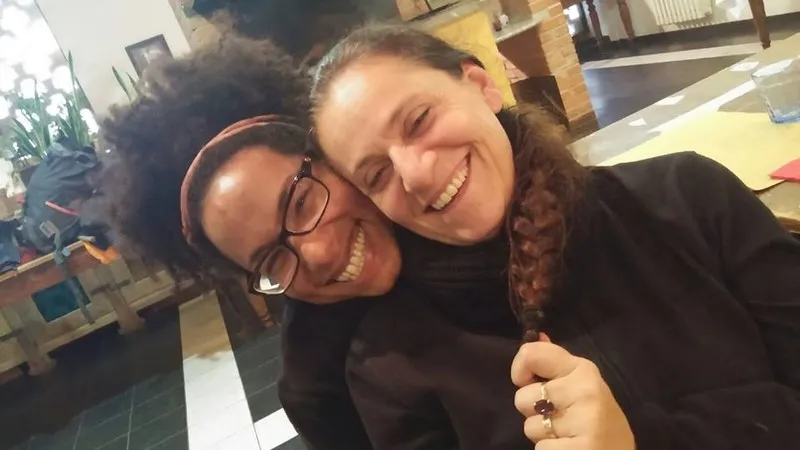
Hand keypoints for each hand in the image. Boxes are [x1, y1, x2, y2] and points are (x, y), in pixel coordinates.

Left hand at [511, 335, 634, 449]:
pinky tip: (570, 449)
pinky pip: (540, 449)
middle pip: (522, 398)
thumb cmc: (599, 421)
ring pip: (529, 427)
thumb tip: (538, 336)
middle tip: (560, 419)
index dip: (520, 370)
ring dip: (542, 435)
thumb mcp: (583, 386)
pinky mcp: (580, 449)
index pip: (531, 354)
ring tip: (567, 435)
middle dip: (533, 412)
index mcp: (583, 370)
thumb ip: (557, 363)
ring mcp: (585, 421)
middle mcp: (584, 390)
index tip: (529, 382)